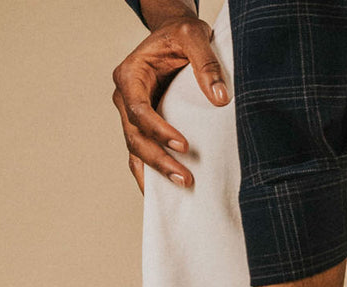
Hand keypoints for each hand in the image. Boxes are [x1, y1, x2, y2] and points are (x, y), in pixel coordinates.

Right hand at [112, 8, 229, 193]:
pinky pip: (142, 154)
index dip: (159, 130)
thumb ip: (206, 64)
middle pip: (135, 136)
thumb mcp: (194, 36)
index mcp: (130, 75)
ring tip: (183, 187)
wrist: (174, 35)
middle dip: (158, 160)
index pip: (139, 110)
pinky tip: (168, 193)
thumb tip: (221, 99)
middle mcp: (125, 97)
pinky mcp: (143, 126)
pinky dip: (153, 174)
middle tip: (185, 179)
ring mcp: (132, 115)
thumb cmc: (180, 34)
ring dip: (156, 172)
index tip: (184, 145)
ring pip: (136, 150)